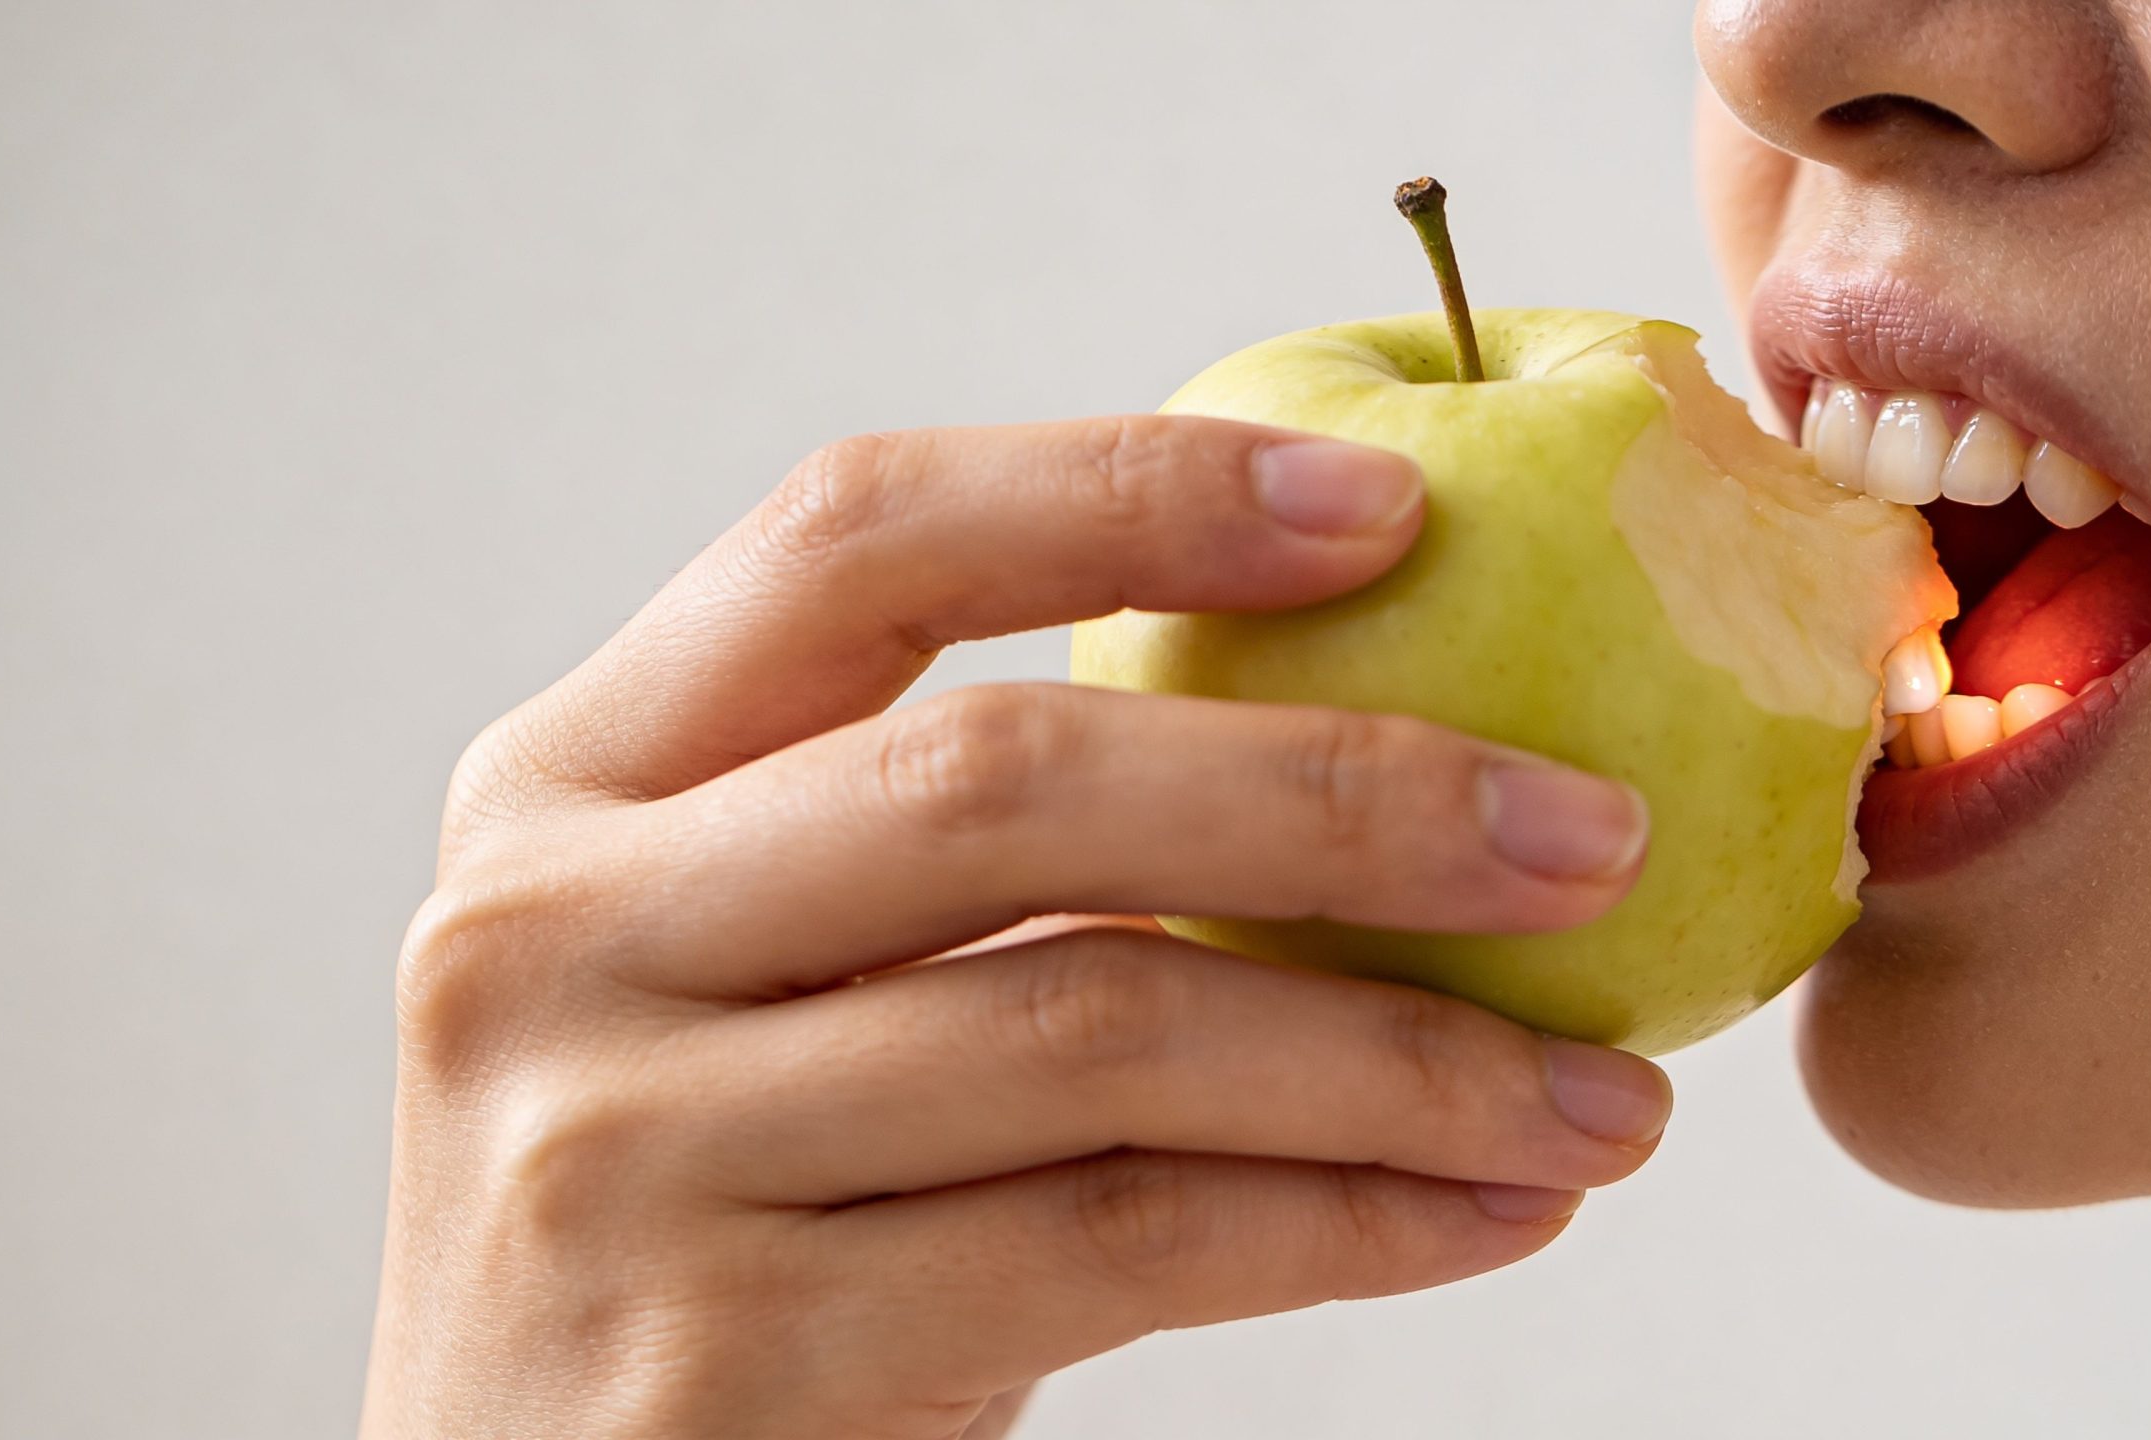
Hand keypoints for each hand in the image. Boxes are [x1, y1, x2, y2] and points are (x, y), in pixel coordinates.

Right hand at [360, 417, 1670, 1438]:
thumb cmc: (710, 1222)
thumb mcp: (756, 982)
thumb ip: (950, 848)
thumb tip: (1365, 715)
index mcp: (564, 785)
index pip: (855, 542)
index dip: (1129, 491)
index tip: (1395, 501)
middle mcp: (544, 939)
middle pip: (997, 780)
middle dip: (1339, 792)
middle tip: (1592, 831)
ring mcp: (614, 1153)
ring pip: (1098, 1023)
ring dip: (1405, 1051)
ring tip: (1607, 1092)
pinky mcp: (726, 1359)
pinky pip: (1121, 1242)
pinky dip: (1346, 1218)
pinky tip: (1489, 1207)